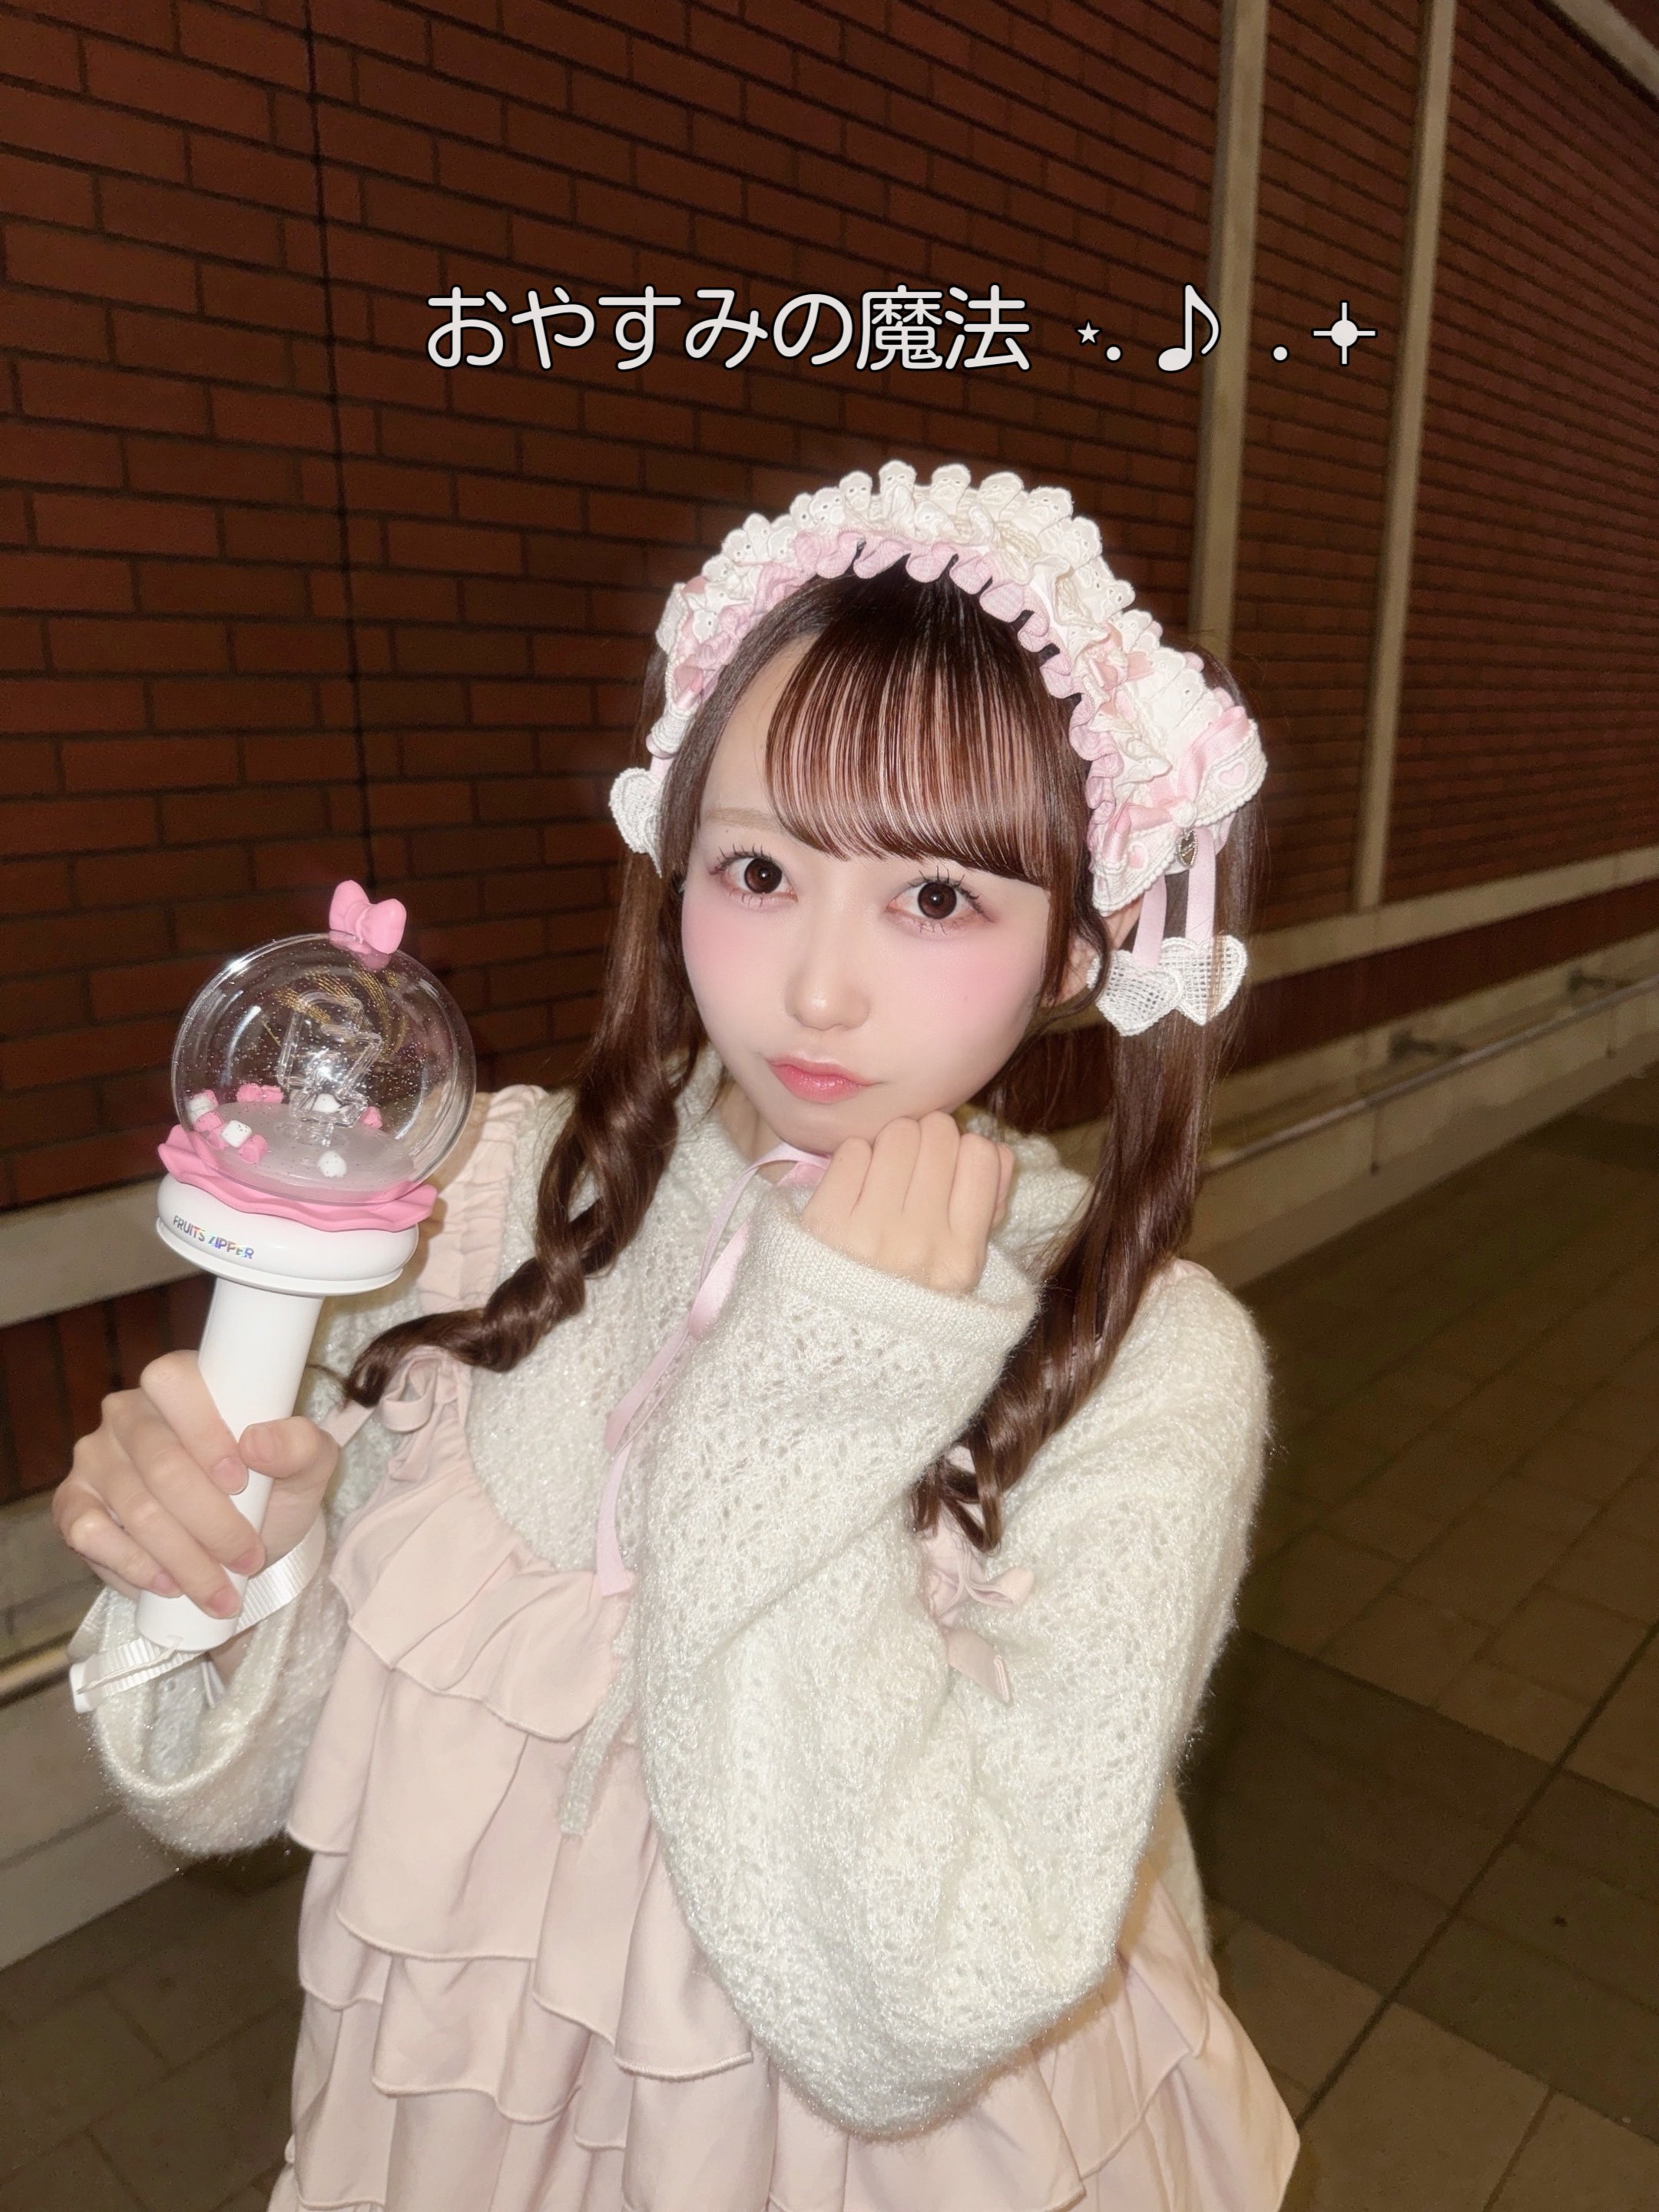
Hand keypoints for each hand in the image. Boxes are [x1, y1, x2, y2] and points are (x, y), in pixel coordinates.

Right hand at [52, 1350, 337, 1620]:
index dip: (205, 1432)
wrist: (242, 1543)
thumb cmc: (271, 1488)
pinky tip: (168, 1582)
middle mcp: (129, 1411)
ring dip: (185, 1558)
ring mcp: (96, 1457)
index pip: (175, 1382)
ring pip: (135, 1509)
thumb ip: (301, 1445)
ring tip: (220, 1588)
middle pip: (162, 1464)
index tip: (240, 1482)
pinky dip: (134, 1566)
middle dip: (212, 1522)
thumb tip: (258, 1443)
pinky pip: (89, 1534)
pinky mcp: (73, 1504)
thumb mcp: (306, 1465)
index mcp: (183, 1383)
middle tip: (247, 1557)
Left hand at [800, 1114, 1014, 1294]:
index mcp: (962, 1256)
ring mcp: (870, 1230)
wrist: (836, 1345)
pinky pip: (853, 1150)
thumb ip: (987, 1209)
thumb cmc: (903, 1300)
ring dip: (891, 1147)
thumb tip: (995, 1149)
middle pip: (938, 1133)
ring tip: (884, 1177)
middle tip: (913, 1167)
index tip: (950, 1168)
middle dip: (928, 1140)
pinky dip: (856, 1161)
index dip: (965, 1150)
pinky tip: (856, 1189)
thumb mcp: (960, 1273)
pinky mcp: (826, 1219)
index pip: (981, 1155)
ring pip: (896, 1134)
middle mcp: (920, 1242)